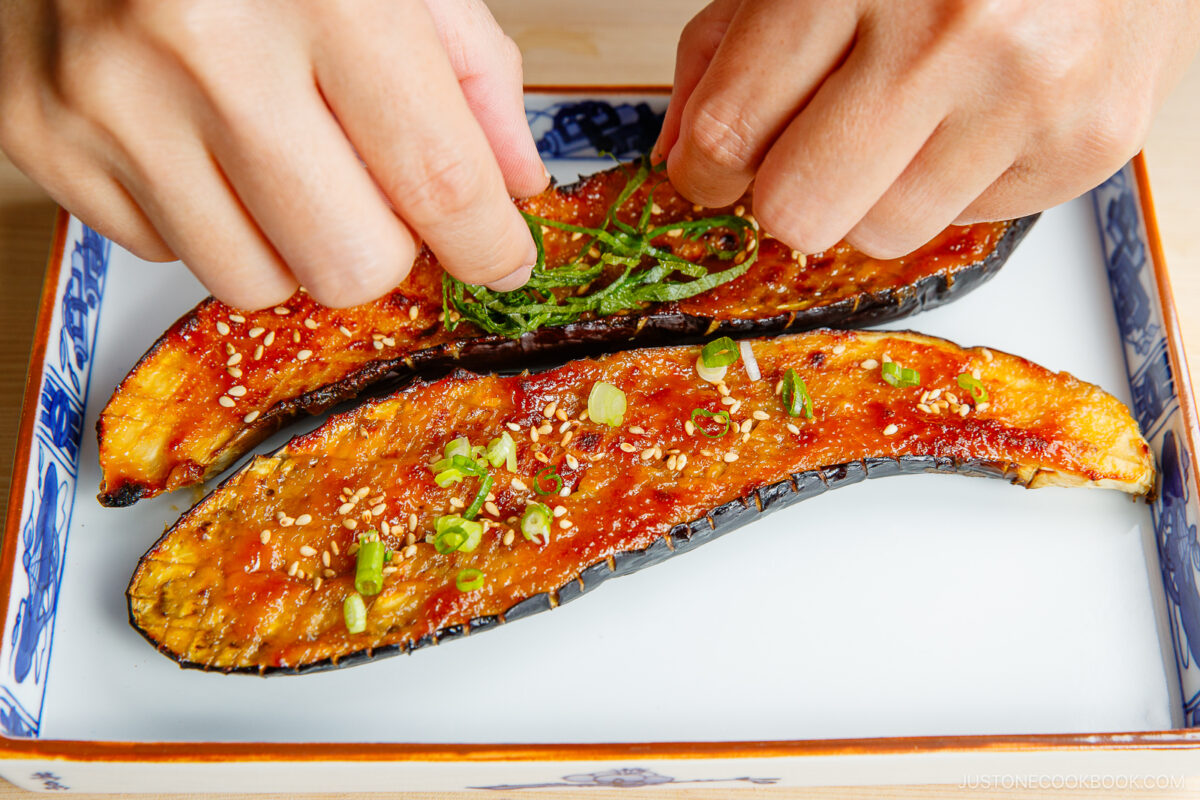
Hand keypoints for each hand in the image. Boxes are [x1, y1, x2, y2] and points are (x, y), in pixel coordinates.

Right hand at [0, 0, 545, 308]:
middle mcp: (205, 48)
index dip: (487, 244)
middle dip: (385, 247)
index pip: (437, 179)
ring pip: (258, 283)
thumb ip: (471, 70)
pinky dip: (206, 216)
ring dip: (293, 242)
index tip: (501, 261)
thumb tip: (511, 187)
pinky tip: (197, 138)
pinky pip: (169, 253)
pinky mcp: (45, 137)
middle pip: (351, 263)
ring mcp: (110, 100)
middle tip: (372, 192)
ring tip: (278, 155)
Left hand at [654, 0, 1199, 257]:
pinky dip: (949, 184)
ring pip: (880, 235)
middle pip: (799, 211)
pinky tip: (971, 115)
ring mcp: (1028, 91)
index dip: (702, 169)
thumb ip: (725, 50)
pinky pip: (962, 223)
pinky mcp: (1089, 142)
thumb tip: (678, 160)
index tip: (711, 168)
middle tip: (800, 158)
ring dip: (867, 196)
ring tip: (901, 121)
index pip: (730, 130)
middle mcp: (948, 32)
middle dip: (780, 197)